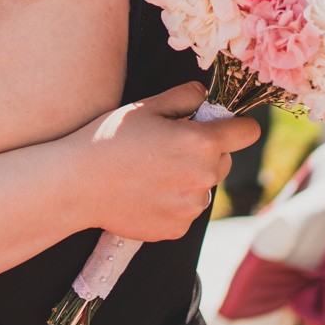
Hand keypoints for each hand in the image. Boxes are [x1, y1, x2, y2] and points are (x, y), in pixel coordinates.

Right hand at [68, 81, 261, 242]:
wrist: (77, 185)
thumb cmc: (109, 139)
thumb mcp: (146, 107)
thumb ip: (185, 96)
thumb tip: (205, 95)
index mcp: (201, 143)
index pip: (247, 132)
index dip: (237, 125)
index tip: (224, 125)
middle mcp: (204, 178)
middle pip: (224, 160)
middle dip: (206, 152)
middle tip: (168, 147)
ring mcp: (191, 208)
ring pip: (205, 187)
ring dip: (189, 179)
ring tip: (151, 172)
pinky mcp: (177, 229)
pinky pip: (187, 210)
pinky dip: (173, 202)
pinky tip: (145, 193)